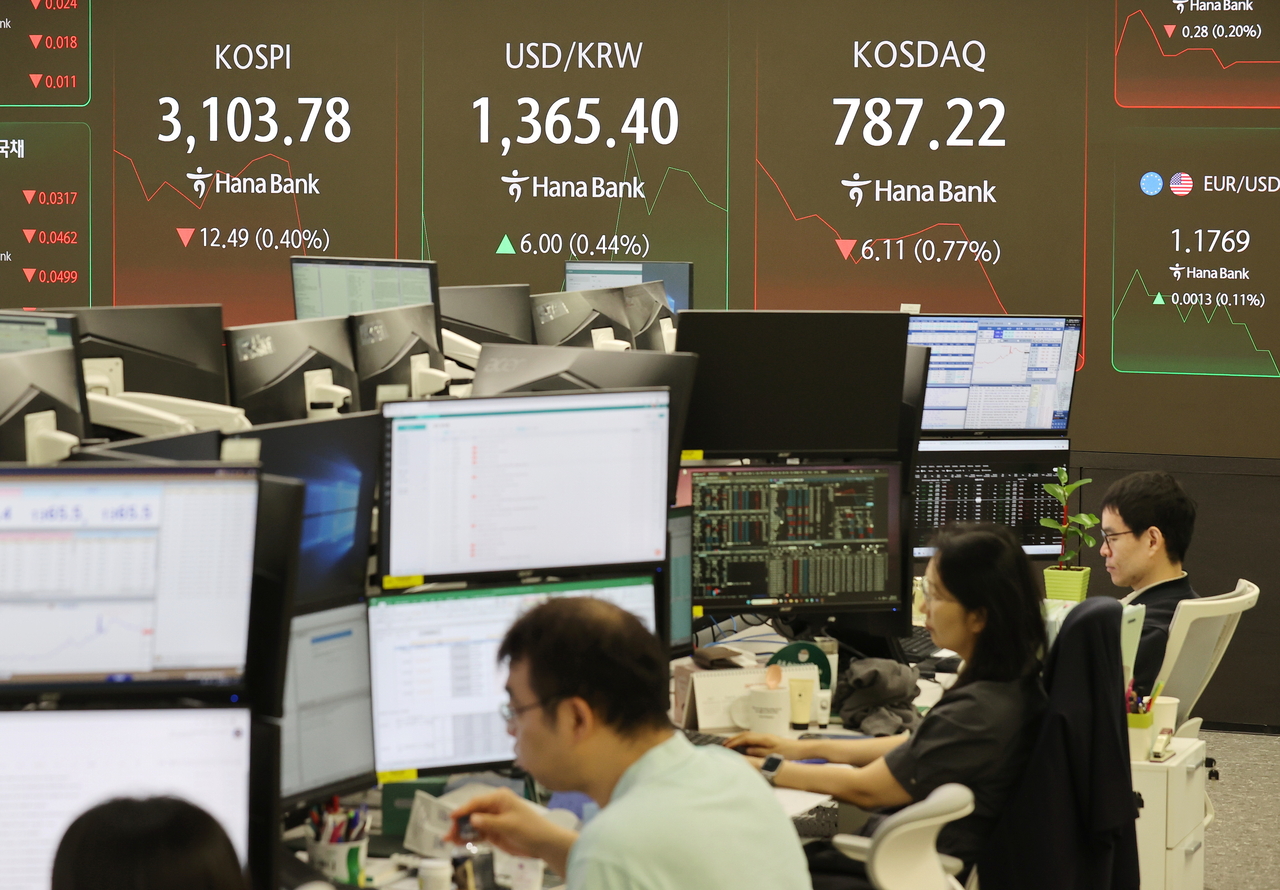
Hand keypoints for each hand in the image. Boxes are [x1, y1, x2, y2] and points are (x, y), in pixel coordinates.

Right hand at [446, 788, 577, 869]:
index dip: (463, 809)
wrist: (543, 843)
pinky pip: (478, 833)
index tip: (451, 817)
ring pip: (473, 824)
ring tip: (450, 840)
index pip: (477, 802)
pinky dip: (469, 837)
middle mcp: (494, 806)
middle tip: (449, 833)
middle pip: (472, 812)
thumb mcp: (508, 825)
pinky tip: (460, 843)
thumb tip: (472, 819)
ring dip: (462, 831)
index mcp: (499, 798)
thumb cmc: (529, 829)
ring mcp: (493, 819)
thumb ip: (489, 822)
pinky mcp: (494, 831)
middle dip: (460, 822)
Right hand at [723, 732, 801, 757]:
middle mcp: (763, 735)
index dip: (734, 742)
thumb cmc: (788, 752)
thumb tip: (747, 749)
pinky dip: (744, 740)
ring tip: (730, 744)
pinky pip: (752, 738)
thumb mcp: (772, 754)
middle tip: (724, 744)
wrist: (799, 749)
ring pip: (748, 735)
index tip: (726, 747)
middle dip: (733, 739)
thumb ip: (758, 752)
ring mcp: (765, 737)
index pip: (745, 738)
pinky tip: (742, 744)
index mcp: (763, 738)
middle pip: (744, 735)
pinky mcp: (767, 740)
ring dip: (738, 739)